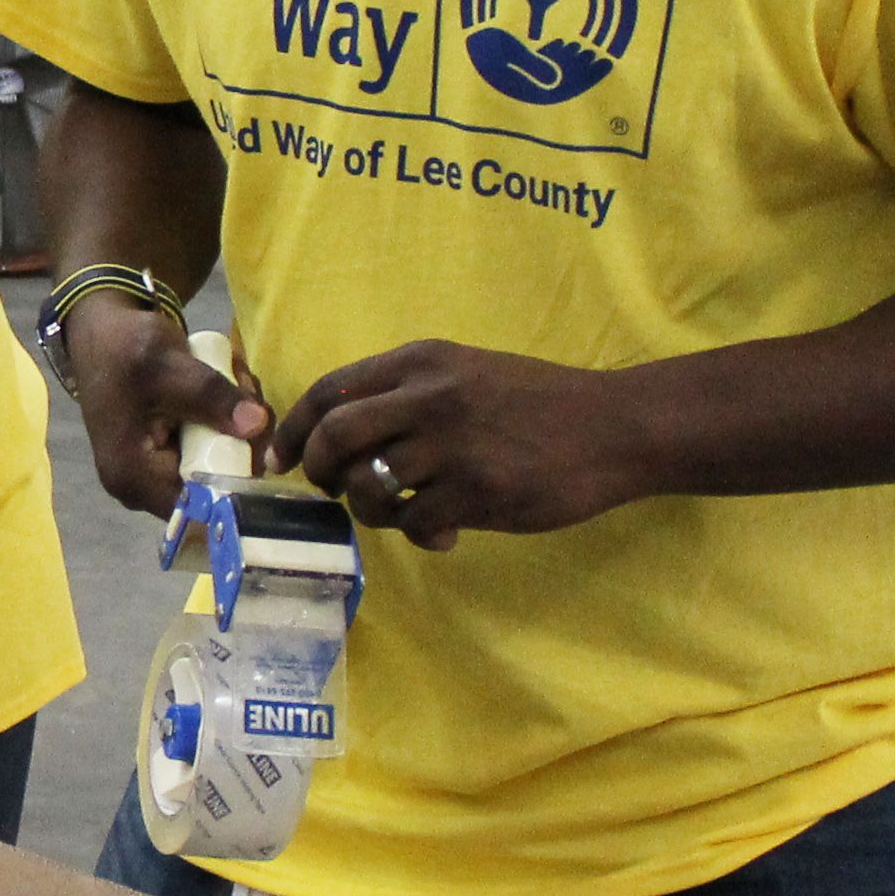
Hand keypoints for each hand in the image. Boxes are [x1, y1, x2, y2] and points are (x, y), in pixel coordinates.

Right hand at [62, 293, 270, 517]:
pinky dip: (225, 420)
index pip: (202, 503)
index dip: (239, 471)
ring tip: (234, 378)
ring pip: (219, 463)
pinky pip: (211, 449)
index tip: (257, 427)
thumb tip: (257, 425)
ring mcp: (156, 474)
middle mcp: (143, 489)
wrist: (101, 334)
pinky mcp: (168, 456)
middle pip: (215, 483)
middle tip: (246, 389)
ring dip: (237, 422)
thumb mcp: (166, 365)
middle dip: (242, 438)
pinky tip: (226, 388)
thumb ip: (209, 395)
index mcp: (134, 479)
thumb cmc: (122, 349)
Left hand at [266, 341, 648, 551]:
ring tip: (397, 512)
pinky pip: (412, 522)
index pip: (329, 391)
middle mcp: (428, 397)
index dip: (293, 429)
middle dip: (318, 472)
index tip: (280, 459)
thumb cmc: (539, 401)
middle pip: (334, 437)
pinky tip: (441, 533)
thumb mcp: (467, 373)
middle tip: (332, 491)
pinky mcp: (476, 492)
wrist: (614, 427)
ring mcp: (451, 445)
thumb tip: (343, 437)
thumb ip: (408, 394)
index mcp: (420, 361)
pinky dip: (415, 534)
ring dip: (369, 509)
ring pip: (367, 486)